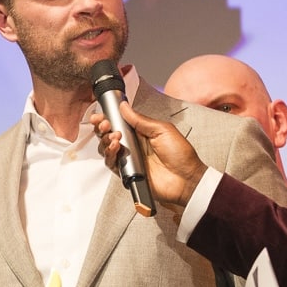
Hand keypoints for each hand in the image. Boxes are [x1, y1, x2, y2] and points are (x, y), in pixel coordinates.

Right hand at [87, 103, 207, 206]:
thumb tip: (125, 107)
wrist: (185, 179)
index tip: (101, 115)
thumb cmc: (180, 155)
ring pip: (106, 149)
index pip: (119, 123)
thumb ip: (141, 120)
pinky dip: (109, 155)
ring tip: (114, 137)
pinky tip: (116, 148)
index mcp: (141, 133)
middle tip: (105, 125)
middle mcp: (133, 145)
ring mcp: (129, 159)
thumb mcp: (162, 130)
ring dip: (105, 141)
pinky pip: (111, 164)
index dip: (108, 118)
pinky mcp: (127, 173)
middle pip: (108, 135)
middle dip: (102, 128)